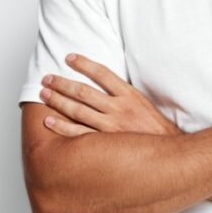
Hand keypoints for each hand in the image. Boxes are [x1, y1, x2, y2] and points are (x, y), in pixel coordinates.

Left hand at [38, 53, 181, 137]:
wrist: (168, 154)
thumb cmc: (155, 129)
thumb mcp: (144, 104)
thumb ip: (124, 94)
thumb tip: (103, 84)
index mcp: (129, 95)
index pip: (102, 73)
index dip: (84, 63)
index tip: (69, 58)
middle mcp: (119, 108)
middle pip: (84, 91)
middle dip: (62, 83)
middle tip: (47, 78)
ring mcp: (111, 126)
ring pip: (78, 110)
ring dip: (58, 101)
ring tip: (44, 94)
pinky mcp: (106, 143)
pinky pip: (79, 134)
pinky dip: (62, 127)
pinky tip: (50, 121)